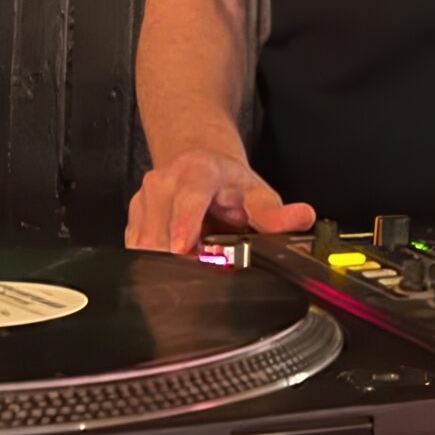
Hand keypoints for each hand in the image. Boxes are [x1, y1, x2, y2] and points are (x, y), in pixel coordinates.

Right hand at [125, 151, 315, 254]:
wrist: (199, 163)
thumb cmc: (229, 185)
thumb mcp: (257, 193)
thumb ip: (275, 212)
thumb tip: (302, 217)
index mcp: (197, 172)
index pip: (188, 196)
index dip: (185, 222)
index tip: (185, 247)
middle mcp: (164, 182)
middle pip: (160, 229)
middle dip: (178, 258)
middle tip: (202, 271)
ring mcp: (144, 199)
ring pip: (144, 245)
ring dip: (167, 264)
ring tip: (194, 263)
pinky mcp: (132, 218)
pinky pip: (137, 251)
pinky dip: (154, 264)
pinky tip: (176, 261)